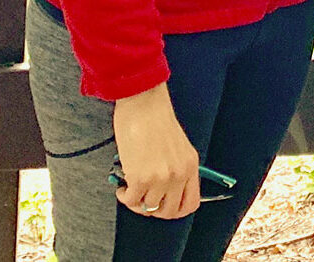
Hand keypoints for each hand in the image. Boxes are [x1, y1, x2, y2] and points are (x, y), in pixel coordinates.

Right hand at [112, 83, 200, 219]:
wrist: (143, 102)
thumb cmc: (155, 118)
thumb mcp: (176, 146)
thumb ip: (175, 168)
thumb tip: (163, 190)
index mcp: (190, 165)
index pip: (190, 204)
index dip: (175, 210)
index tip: (163, 205)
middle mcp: (179, 174)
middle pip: (169, 212)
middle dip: (154, 210)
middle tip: (143, 199)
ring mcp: (161, 178)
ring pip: (148, 208)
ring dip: (137, 201)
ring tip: (130, 188)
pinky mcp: (141, 178)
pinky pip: (131, 200)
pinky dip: (124, 197)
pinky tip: (122, 186)